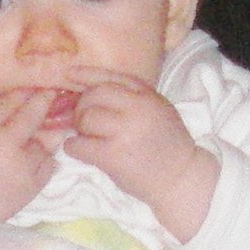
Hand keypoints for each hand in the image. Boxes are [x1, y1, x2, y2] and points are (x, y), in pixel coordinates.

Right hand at [0, 87, 55, 249]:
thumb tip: (8, 114)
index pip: (8, 104)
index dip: (21, 93)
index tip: (31, 87)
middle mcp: (8, 145)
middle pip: (32, 115)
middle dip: (44, 101)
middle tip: (52, 94)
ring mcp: (24, 167)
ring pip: (44, 143)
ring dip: (42, 139)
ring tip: (41, 135)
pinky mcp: (32, 186)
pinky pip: (49, 166)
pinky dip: (45, 160)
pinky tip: (39, 158)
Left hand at [64, 68, 217, 241]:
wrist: (179, 176)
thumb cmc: (167, 144)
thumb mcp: (158, 109)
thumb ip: (133, 98)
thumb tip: (94, 90)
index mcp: (147, 95)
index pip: (111, 77)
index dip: (87, 74)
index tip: (70, 73)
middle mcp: (137, 108)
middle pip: (94, 95)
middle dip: (82, 106)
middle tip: (82, 120)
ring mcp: (125, 131)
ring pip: (86, 118)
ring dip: (78, 127)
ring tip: (85, 136)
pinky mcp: (113, 156)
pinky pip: (80, 145)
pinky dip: (73, 146)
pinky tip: (78, 149)